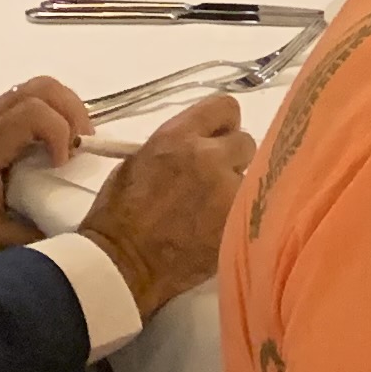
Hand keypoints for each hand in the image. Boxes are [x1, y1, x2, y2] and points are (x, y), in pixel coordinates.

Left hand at [0, 73, 87, 245]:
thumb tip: (77, 233)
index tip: (64, 164)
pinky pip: (29, 95)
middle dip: (73, 113)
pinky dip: (53, 110)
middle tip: (81, 147)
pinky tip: (55, 141)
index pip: (34, 113)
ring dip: (66, 109)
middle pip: (42, 88)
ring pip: (38, 86)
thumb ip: (36, 234)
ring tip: (73, 142)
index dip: (61, 133)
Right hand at [81, 94, 246, 314]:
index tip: (217, 139)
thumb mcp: (138, 162)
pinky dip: (239, 214)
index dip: (223, 124)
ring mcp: (227, 191)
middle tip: (215, 178)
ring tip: (214, 208)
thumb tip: (201, 144)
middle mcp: (208, 157)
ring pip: (253, 177)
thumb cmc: (117, 214)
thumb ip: (176, 147)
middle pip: (245, 141)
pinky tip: (217, 227)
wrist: (121, 263)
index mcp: (177, 137)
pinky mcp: (239, 222)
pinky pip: (251, 207)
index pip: (225, 107)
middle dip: (233, 158)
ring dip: (236, 187)